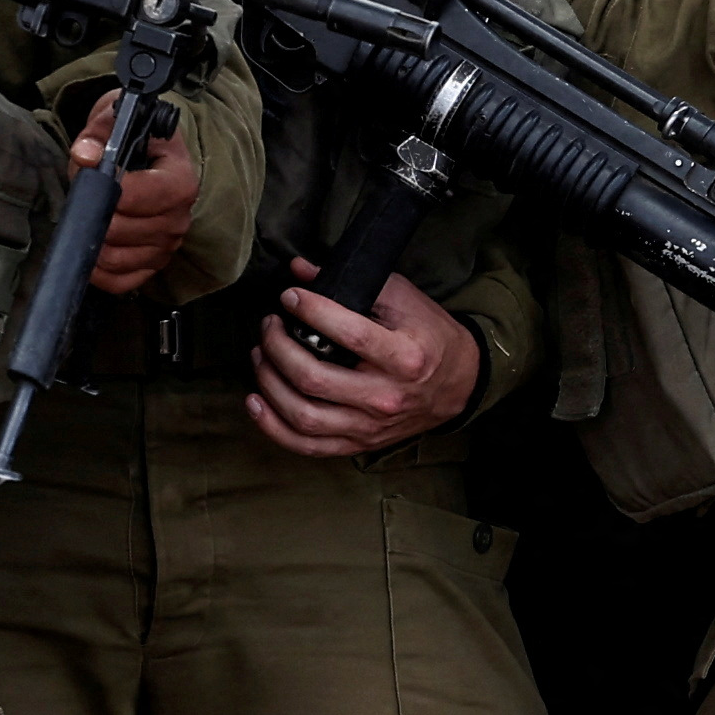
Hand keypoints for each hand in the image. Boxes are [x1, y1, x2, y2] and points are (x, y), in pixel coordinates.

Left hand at [76, 107, 204, 294]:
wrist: (148, 156)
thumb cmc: (134, 139)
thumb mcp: (117, 121)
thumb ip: (99, 133)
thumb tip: (86, 155)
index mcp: (179, 179)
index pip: (150, 195)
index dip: (115, 191)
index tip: (95, 178)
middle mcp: (179, 217)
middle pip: (128, 231)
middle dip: (95, 216)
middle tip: (83, 198)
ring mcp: (167, 245)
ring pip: (119, 259)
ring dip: (93, 242)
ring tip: (87, 218)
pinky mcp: (152, 266)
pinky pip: (120, 282)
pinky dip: (99, 271)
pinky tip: (90, 249)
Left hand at [249, 264, 479, 458]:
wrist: (459, 384)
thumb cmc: (429, 336)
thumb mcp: (403, 300)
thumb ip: (354, 283)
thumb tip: (300, 269)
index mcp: (405, 357)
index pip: (349, 334)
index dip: (311, 311)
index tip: (290, 297)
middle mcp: (386, 396)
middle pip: (315, 378)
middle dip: (278, 347)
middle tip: (270, 325)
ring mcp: (370, 426)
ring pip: (304, 415)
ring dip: (270, 383)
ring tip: (261, 355)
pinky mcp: (359, 443)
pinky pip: (307, 445)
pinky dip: (273, 427)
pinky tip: (255, 402)